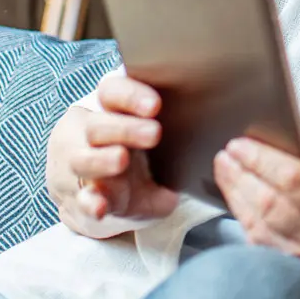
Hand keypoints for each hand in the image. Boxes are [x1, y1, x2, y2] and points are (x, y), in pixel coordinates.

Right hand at [65, 76, 178, 223]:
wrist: (105, 196)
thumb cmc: (139, 155)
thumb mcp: (155, 138)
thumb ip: (178, 135)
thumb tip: (219, 140)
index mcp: (110, 110)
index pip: (112, 92)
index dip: (131, 96)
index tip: (156, 105)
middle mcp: (89, 134)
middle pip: (97, 124)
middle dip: (125, 128)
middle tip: (154, 133)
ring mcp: (80, 166)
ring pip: (82, 158)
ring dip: (102, 159)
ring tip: (121, 160)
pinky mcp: (80, 198)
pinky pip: (81, 199)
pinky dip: (90, 203)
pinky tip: (101, 206)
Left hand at [214, 128, 299, 284]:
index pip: (298, 179)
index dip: (266, 161)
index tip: (243, 143)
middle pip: (272, 200)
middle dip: (244, 173)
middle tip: (226, 153)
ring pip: (259, 220)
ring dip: (236, 191)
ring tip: (223, 167)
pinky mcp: (283, 266)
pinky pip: (254, 238)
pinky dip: (239, 213)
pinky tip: (231, 194)